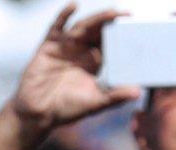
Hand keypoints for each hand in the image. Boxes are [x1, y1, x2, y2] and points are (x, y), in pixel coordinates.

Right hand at [13, 3, 140, 132]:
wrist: (38, 113)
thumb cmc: (67, 108)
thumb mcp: (95, 103)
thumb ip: (115, 96)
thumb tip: (137, 92)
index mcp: (94, 62)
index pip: (110, 44)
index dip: (121, 37)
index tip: (136, 30)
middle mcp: (81, 51)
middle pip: (98, 32)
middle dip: (111, 23)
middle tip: (127, 15)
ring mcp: (65, 47)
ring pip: (82, 27)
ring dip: (96, 19)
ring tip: (112, 13)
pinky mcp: (49, 46)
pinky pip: (56, 27)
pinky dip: (64, 15)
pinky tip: (73, 6)